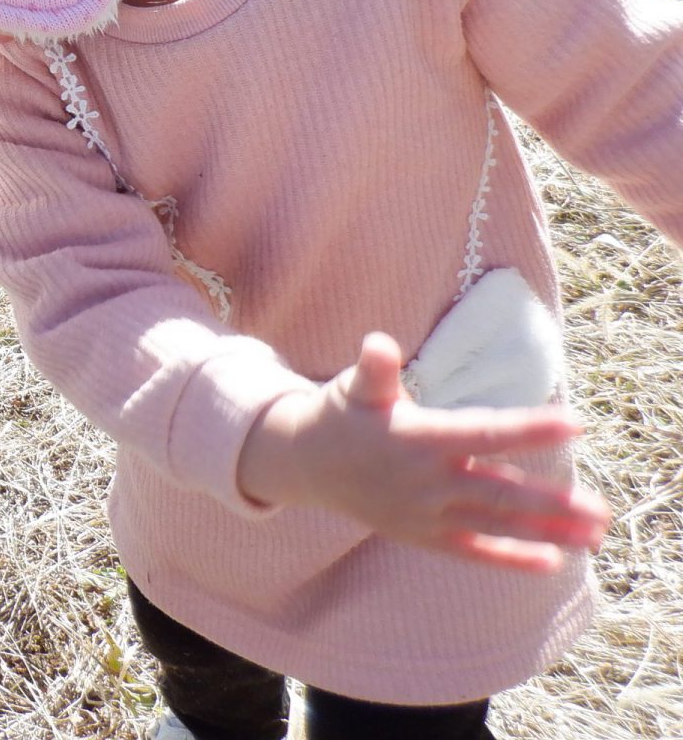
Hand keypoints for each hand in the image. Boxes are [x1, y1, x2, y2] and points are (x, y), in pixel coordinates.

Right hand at [236, 332, 610, 570]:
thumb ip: (374, 369)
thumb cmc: (342, 415)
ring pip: (495, 524)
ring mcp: (426, 512)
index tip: (574, 424)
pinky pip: (473, 551)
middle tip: (599, 509)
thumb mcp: (355, 387)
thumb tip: (378, 344)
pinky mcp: (424, 535)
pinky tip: (552, 560)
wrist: (305, 464)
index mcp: (418, 438)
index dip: (529, 428)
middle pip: (498, 491)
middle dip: (551, 502)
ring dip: (546, 531)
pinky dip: (510, 558)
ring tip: (593, 535)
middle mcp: (426, 480)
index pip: (483, 433)